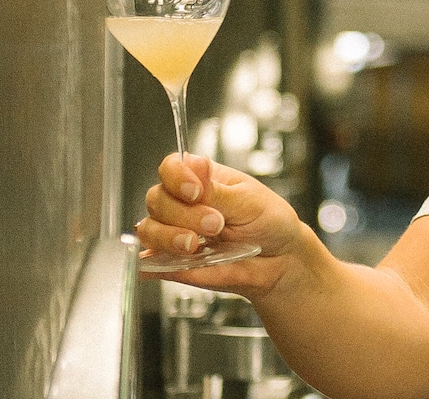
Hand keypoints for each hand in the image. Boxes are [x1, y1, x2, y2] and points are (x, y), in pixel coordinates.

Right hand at [136, 153, 316, 298]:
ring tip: (197, 245)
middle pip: (156, 199)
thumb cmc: (268, 223)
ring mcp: (175, 233)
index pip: (171, 167)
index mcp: (201, 179)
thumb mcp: (249, 201)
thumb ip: (216, 190)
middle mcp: (182, 204)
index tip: (195, 192)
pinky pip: (148, 262)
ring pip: (149, 229)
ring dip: (170, 237)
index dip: (177, 177)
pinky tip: (168, 260)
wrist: (280, 260)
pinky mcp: (172, 261)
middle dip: (185, 214)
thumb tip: (194, 166)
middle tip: (216, 224)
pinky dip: (150, 262)